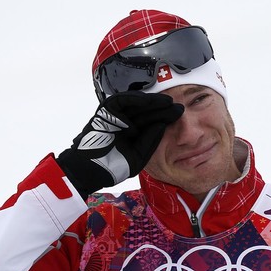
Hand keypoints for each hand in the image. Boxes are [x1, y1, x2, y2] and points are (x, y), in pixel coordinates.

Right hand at [57, 91, 183, 198]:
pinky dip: (135, 99)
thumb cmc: (111, 167)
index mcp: (133, 133)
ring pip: (136, 104)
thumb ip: (150, 141)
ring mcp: (115, 116)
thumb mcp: (138, 156)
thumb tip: (162, 125)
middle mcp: (125, 123)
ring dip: (152, 101)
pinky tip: (150, 100)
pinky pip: (122, 100)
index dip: (165, 117)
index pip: (151, 121)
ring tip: (167, 101)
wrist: (90, 171)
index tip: (180, 114)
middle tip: (179, 106)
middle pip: (146, 111)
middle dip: (162, 108)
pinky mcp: (106, 111)